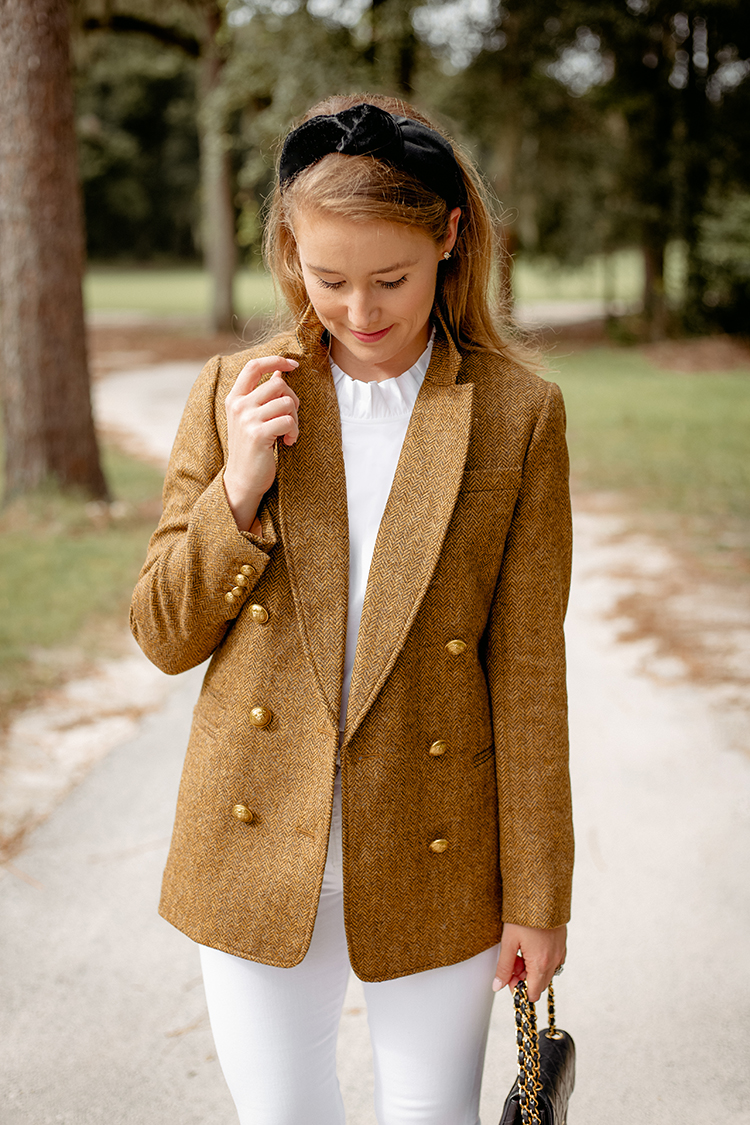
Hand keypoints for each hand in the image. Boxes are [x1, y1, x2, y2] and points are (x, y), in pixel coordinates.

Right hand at [223, 356, 299, 530]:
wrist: (242, 480)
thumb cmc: (251, 449)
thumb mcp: (252, 418)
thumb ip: (262, 396)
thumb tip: (279, 373)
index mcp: (235, 398)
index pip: (254, 366)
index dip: (275, 360)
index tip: (293, 364)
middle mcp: (239, 406)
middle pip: (278, 384)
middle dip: (292, 399)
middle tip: (291, 418)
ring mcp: (247, 419)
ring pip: (286, 402)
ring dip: (295, 419)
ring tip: (288, 434)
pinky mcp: (258, 434)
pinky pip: (288, 420)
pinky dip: (294, 432)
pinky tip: (287, 443)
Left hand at [492, 923, 565, 1002]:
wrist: (541, 895)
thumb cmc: (524, 916)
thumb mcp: (508, 941)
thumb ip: (504, 967)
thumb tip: (497, 986)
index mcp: (540, 964)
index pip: (532, 993)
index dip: (518, 990)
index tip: (508, 977)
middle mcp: (554, 961)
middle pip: (539, 984)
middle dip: (523, 978)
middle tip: (512, 961)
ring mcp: (560, 953)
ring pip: (545, 973)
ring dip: (531, 969)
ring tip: (519, 951)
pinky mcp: (562, 945)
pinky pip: (553, 962)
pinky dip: (541, 960)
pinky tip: (530, 947)